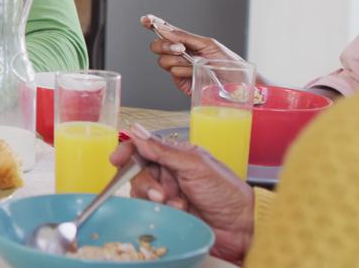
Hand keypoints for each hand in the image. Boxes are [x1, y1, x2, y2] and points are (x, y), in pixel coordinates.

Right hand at [111, 124, 254, 263]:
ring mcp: (167, 194)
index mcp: (177, 156)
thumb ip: (163, 150)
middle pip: (137, 171)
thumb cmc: (226, 193)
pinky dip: (157, 211)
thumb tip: (136, 130)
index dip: (128, 151)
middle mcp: (169, 174)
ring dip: (153, 198)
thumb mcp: (195, 166)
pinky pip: (147, 210)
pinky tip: (175, 213)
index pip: (144, 148)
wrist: (241, 228)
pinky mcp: (166, 213)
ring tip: (176, 206)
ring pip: (140, 192)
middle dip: (145, 183)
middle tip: (159, 194)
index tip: (117, 159)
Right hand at [140, 14, 244, 94]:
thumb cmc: (228, 62)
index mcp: (186, 41)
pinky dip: (185, 71)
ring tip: (195, 63)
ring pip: (163, 60)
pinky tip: (196, 71)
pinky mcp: (180, 81)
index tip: (145, 20)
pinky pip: (173, 73)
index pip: (166, 30)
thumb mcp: (207, 44)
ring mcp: (178, 67)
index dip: (153, 24)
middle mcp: (179, 53)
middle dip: (164, 46)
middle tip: (180, 48)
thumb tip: (164, 29)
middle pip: (156, 46)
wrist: (237, 83)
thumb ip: (184, 37)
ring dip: (180, 61)